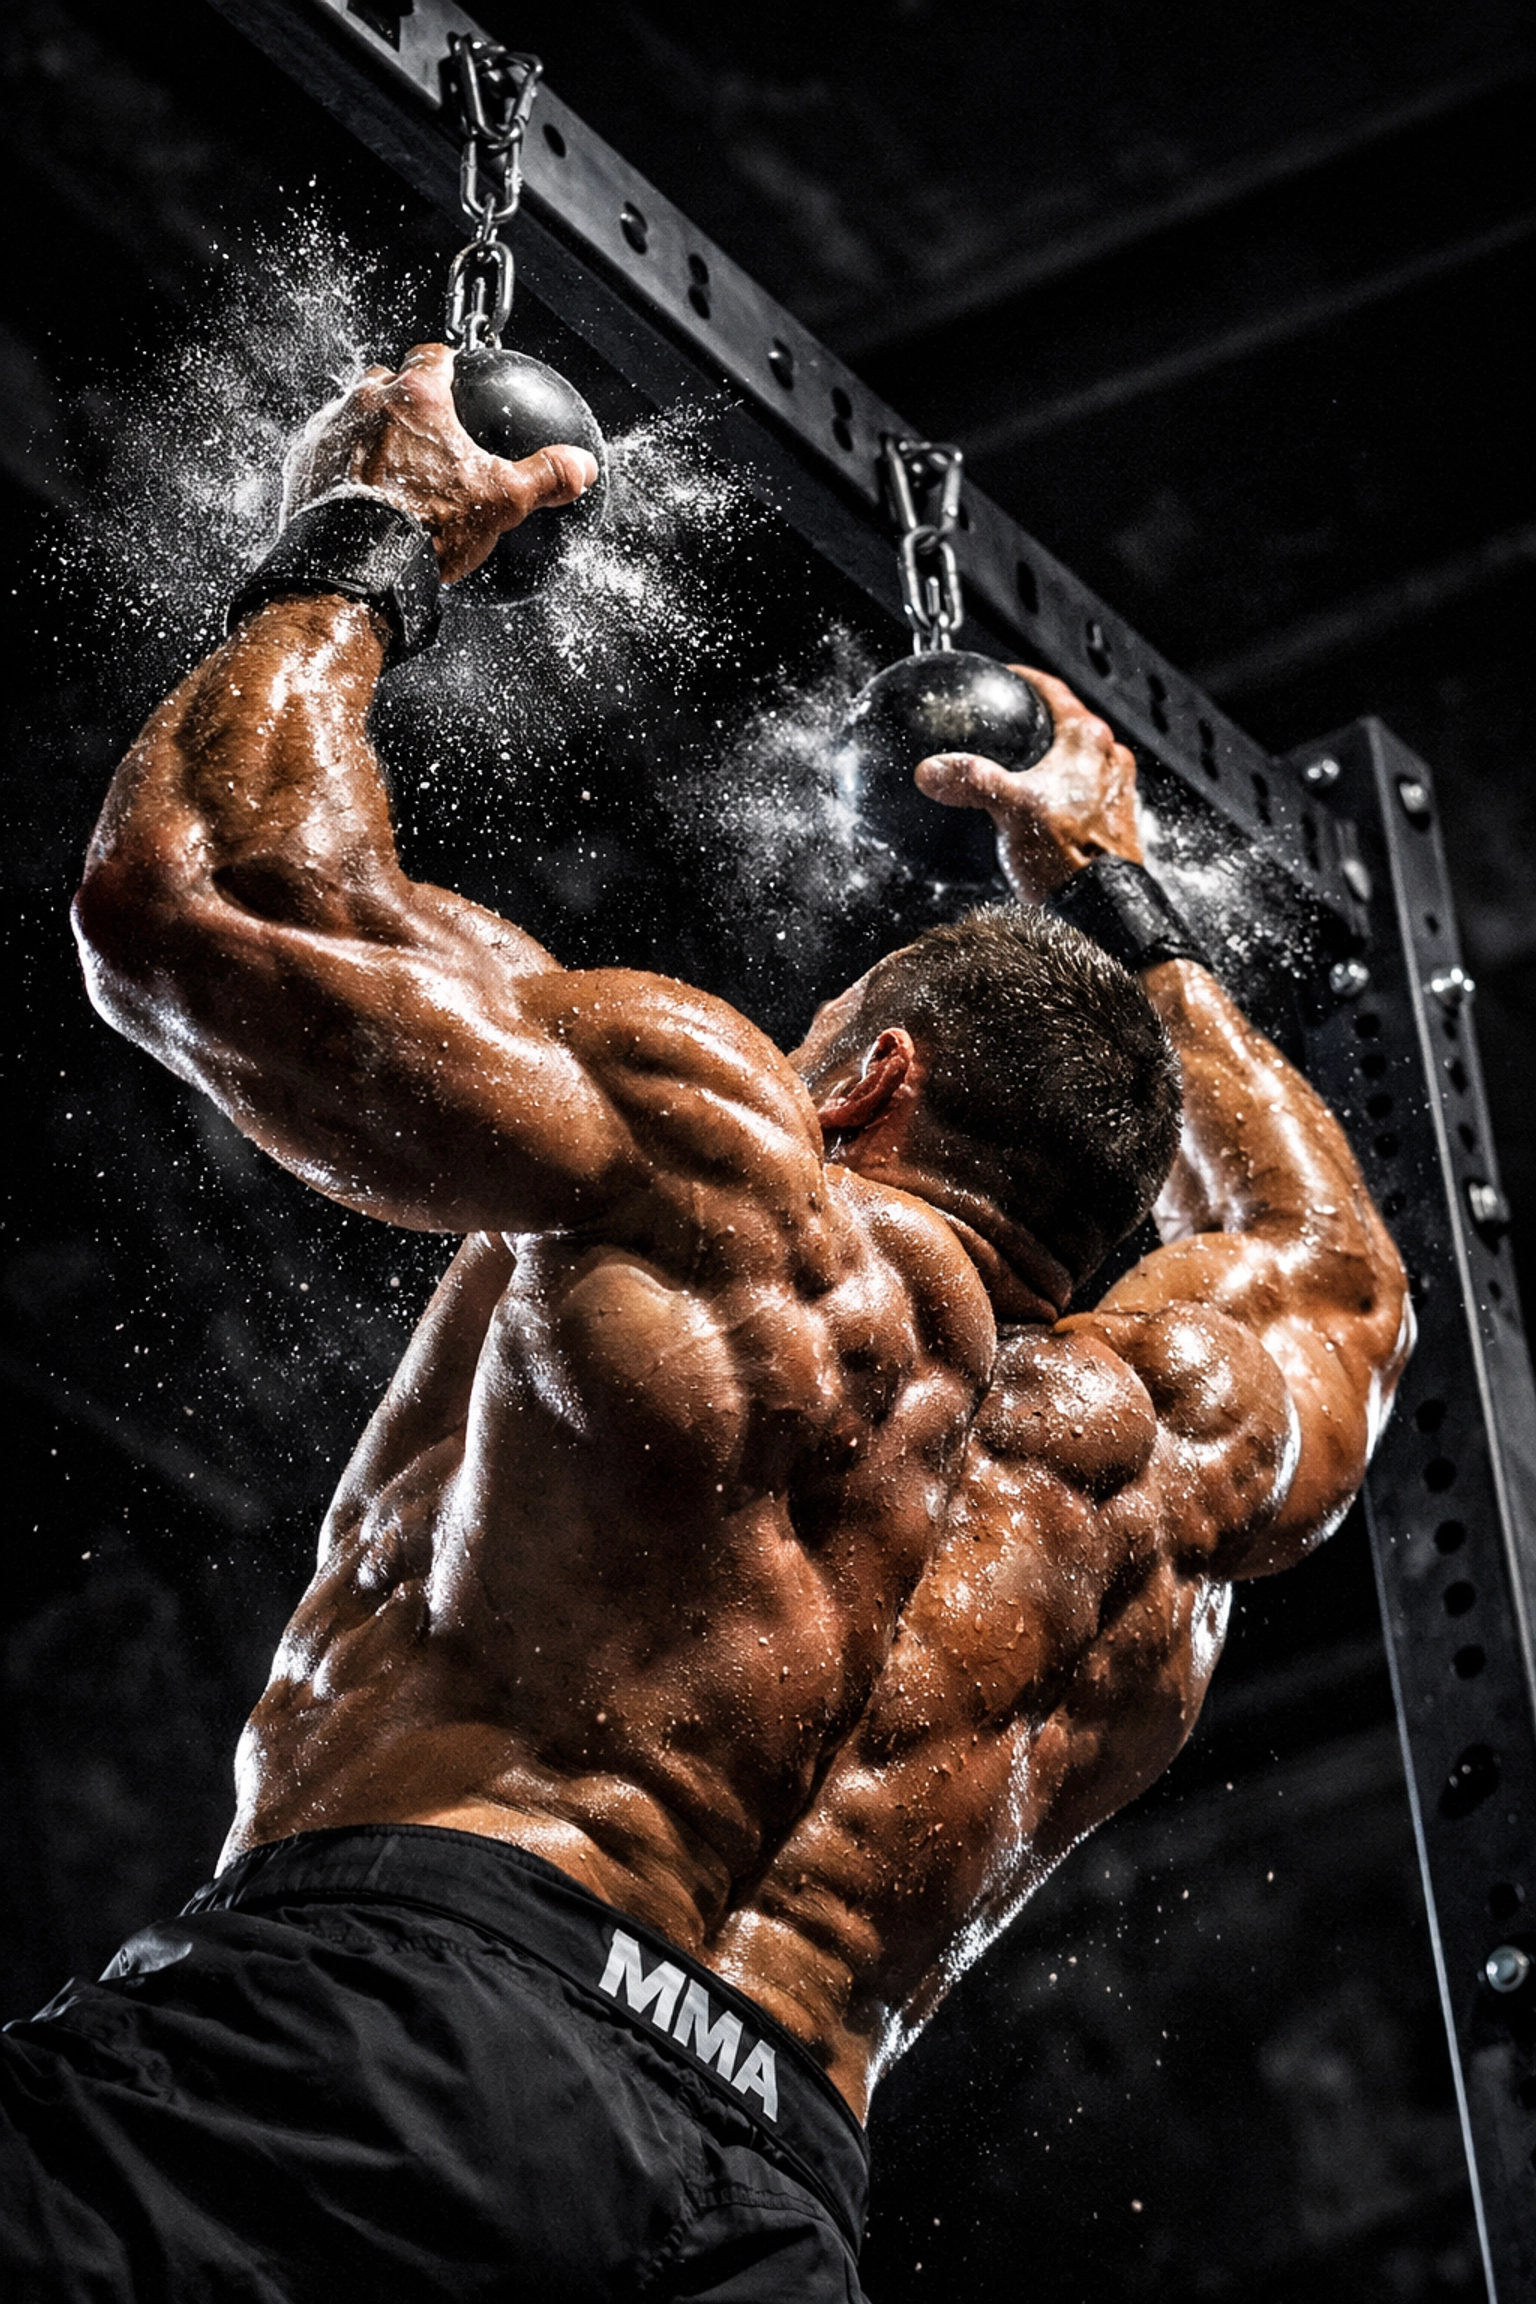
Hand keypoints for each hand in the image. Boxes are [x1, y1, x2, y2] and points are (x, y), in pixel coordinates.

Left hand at [280, 342, 597, 584]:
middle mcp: (364, 401)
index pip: (431, 356)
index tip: (450, 372)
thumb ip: (544, 477)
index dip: (445, 362)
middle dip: (400, 394)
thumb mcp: (501, 501)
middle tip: (419, 428)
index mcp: (415, 396)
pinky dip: (337, 465)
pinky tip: (353, 491)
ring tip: (385, 465)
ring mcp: (327, 431)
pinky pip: (322, 453)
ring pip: (349, 413)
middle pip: (384, 380)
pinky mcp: (300, 466)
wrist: (356, 566)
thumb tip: (582, 466)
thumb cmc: (426, 526)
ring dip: (365, 430)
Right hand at [913, 667, 1141, 902]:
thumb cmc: (1067, 855)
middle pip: (1070, 723)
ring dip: (1056, 757)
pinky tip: (1043, 808)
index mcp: (1087, 739)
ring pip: (1081, 757)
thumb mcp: (1009, 810)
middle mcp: (1109, 757)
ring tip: (1025, 767)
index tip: (1009, 675)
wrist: (1103, 905)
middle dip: (1043, 721)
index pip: (1054, 690)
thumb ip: (971, 781)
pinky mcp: (1118, 819)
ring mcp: (1118, 788)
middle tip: (1016, 723)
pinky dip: (1065, 789)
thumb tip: (932, 770)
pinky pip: (1086, 790)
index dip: (1028, 679)